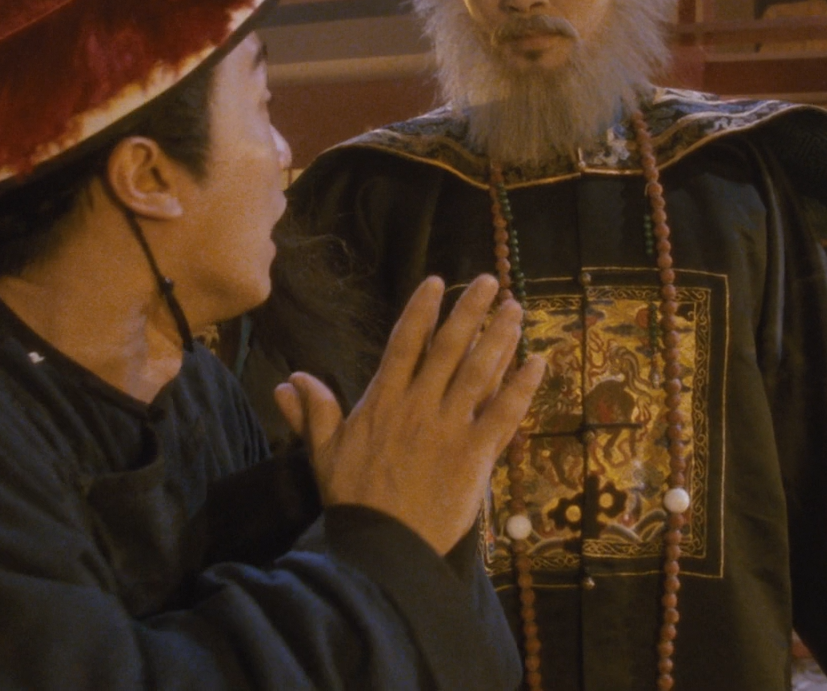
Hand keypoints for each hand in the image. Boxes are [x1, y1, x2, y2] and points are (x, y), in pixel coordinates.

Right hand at [274, 275, 545, 555]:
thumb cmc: (353, 500)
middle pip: (449, 347)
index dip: (421, 311)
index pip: (404, 343)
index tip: (437, 283)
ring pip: (480, 372)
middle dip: (470, 310)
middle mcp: (419, 405)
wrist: (381, 545)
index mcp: (383, 401)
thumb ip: (313, 413)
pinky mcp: (475, 455)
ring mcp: (449, 428)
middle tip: (489, 281)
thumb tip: (288, 381)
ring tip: (515, 309)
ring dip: (500, 337)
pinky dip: (522, 388)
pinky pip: (504, 414)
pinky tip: (538, 363)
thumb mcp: (323, 454)